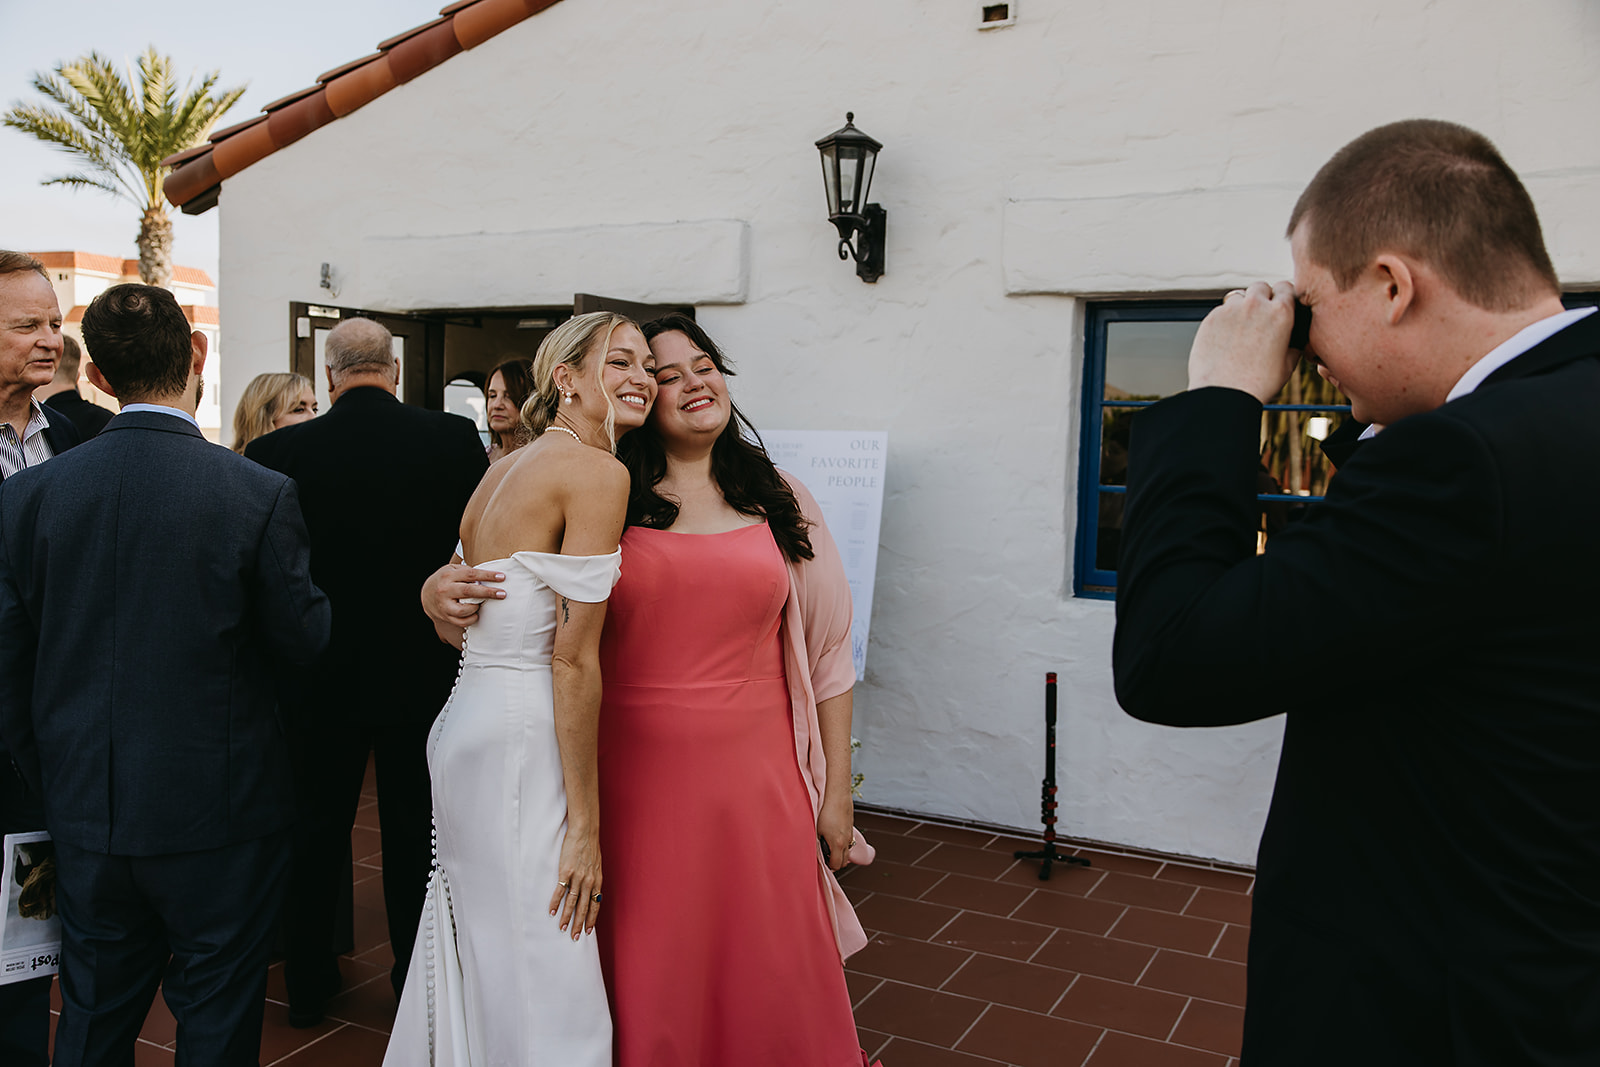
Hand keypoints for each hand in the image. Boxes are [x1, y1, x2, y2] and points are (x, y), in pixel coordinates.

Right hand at [420, 563, 506, 628]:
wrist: (427, 594)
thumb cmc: (446, 580)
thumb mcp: (453, 570)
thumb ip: (468, 572)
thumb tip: (490, 577)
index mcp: (448, 576)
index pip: (471, 574)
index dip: (487, 575)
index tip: (502, 577)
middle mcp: (445, 590)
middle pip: (469, 591)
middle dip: (487, 592)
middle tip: (502, 594)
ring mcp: (444, 605)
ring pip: (463, 610)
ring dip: (476, 607)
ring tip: (481, 603)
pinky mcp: (445, 616)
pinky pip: (461, 621)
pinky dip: (471, 619)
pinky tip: (476, 614)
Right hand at [549, 824, 601, 938]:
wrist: (584, 831)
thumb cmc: (590, 846)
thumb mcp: (596, 865)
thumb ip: (593, 878)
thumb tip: (590, 890)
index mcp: (597, 881)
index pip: (595, 905)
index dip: (591, 919)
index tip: (588, 931)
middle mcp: (589, 882)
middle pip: (584, 907)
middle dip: (579, 924)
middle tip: (575, 938)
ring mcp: (577, 877)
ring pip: (572, 902)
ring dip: (567, 917)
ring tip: (562, 929)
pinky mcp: (566, 871)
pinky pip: (560, 891)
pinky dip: (555, 902)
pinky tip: (551, 911)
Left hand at [816, 794, 854, 872]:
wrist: (838, 798)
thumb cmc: (827, 812)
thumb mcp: (818, 830)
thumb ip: (818, 843)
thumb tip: (817, 851)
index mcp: (837, 844)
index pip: (836, 865)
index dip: (829, 867)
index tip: (823, 863)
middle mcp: (846, 842)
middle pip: (844, 862)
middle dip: (835, 863)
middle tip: (826, 859)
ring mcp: (850, 837)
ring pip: (847, 854)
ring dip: (840, 855)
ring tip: (830, 849)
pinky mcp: (851, 831)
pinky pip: (849, 844)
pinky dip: (843, 847)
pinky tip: (835, 839)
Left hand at [1188, 281, 1301, 402]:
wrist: (1224, 394)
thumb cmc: (1257, 384)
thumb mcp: (1288, 364)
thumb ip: (1292, 344)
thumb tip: (1293, 340)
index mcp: (1280, 313)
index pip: (1285, 287)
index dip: (1283, 295)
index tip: (1280, 302)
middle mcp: (1255, 305)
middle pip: (1260, 287)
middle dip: (1262, 297)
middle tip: (1260, 316)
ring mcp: (1231, 310)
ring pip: (1239, 297)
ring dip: (1242, 307)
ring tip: (1241, 329)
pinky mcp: (1211, 318)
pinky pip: (1221, 311)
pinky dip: (1224, 319)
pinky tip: (1226, 338)